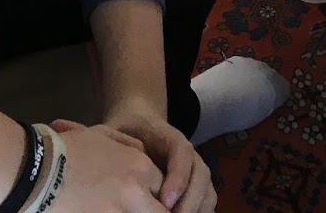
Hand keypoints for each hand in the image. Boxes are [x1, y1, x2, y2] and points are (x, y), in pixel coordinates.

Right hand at [43, 119, 166, 211]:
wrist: (37, 174)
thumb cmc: (67, 149)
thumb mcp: (102, 134)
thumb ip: (129, 146)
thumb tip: (142, 155)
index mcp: (138, 167)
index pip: (162, 185)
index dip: (156, 191)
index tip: (148, 195)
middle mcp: (134, 193)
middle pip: (162, 212)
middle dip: (158, 209)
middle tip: (144, 207)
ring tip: (120, 207)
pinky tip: (102, 210)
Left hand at [100, 103, 215, 212]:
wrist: (139, 122)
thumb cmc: (125, 131)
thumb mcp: (117, 132)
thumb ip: (120, 148)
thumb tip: (118, 172)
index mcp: (168, 136)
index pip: (182, 151)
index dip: (178, 177)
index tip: (165, 201)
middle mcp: (186, 153)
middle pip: (200, 174)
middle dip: (189, 201)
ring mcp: (193, 169)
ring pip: (208, 188)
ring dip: (197, 208)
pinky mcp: (194, 184)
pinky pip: (207, 200)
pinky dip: (201, 211)